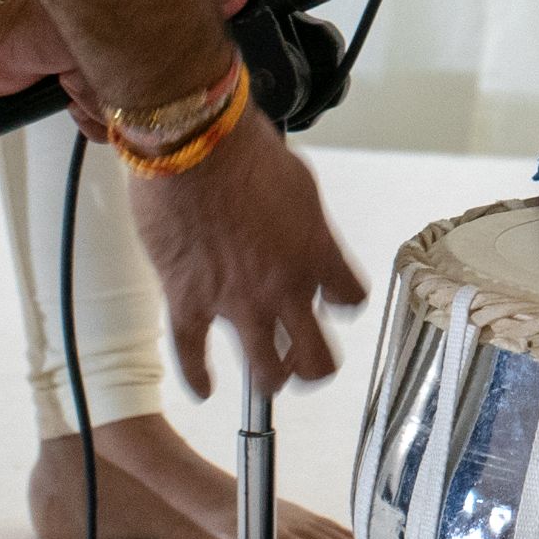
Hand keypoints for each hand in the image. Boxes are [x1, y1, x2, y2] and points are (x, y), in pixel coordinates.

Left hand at [0, 0, 251, 142]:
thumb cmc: (61, 1)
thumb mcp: (140, 0)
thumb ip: (196, 0)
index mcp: (151, 37)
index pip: (191, 75)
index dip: (189, 86)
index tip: (189, 90)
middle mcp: (132, 63)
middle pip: (163, 105)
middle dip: (140, 97)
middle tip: (118, 78)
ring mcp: (104, 85)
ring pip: (129, 120)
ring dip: (101, 102)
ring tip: (75, 73)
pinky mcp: (76, 103)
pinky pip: (97, 128)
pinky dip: (83, 115)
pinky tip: (64, 90)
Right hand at [129, 104, 366, 395]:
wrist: (194, 149)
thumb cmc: (247, 154)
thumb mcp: (300, 186)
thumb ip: (305, 225)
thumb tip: (300, 234)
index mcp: (317, 255)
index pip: (350, 299)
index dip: (344, 301)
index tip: (337, 299)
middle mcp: (284, 288)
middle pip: (315, 355)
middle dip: (315, 366)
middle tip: (308, 363)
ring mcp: (235, 302)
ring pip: (264, 369)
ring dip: (269, 378)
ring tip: (269, 380)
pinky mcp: (188, 302)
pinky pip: (193, 353)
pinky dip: (197, 375)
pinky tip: (205, 388)